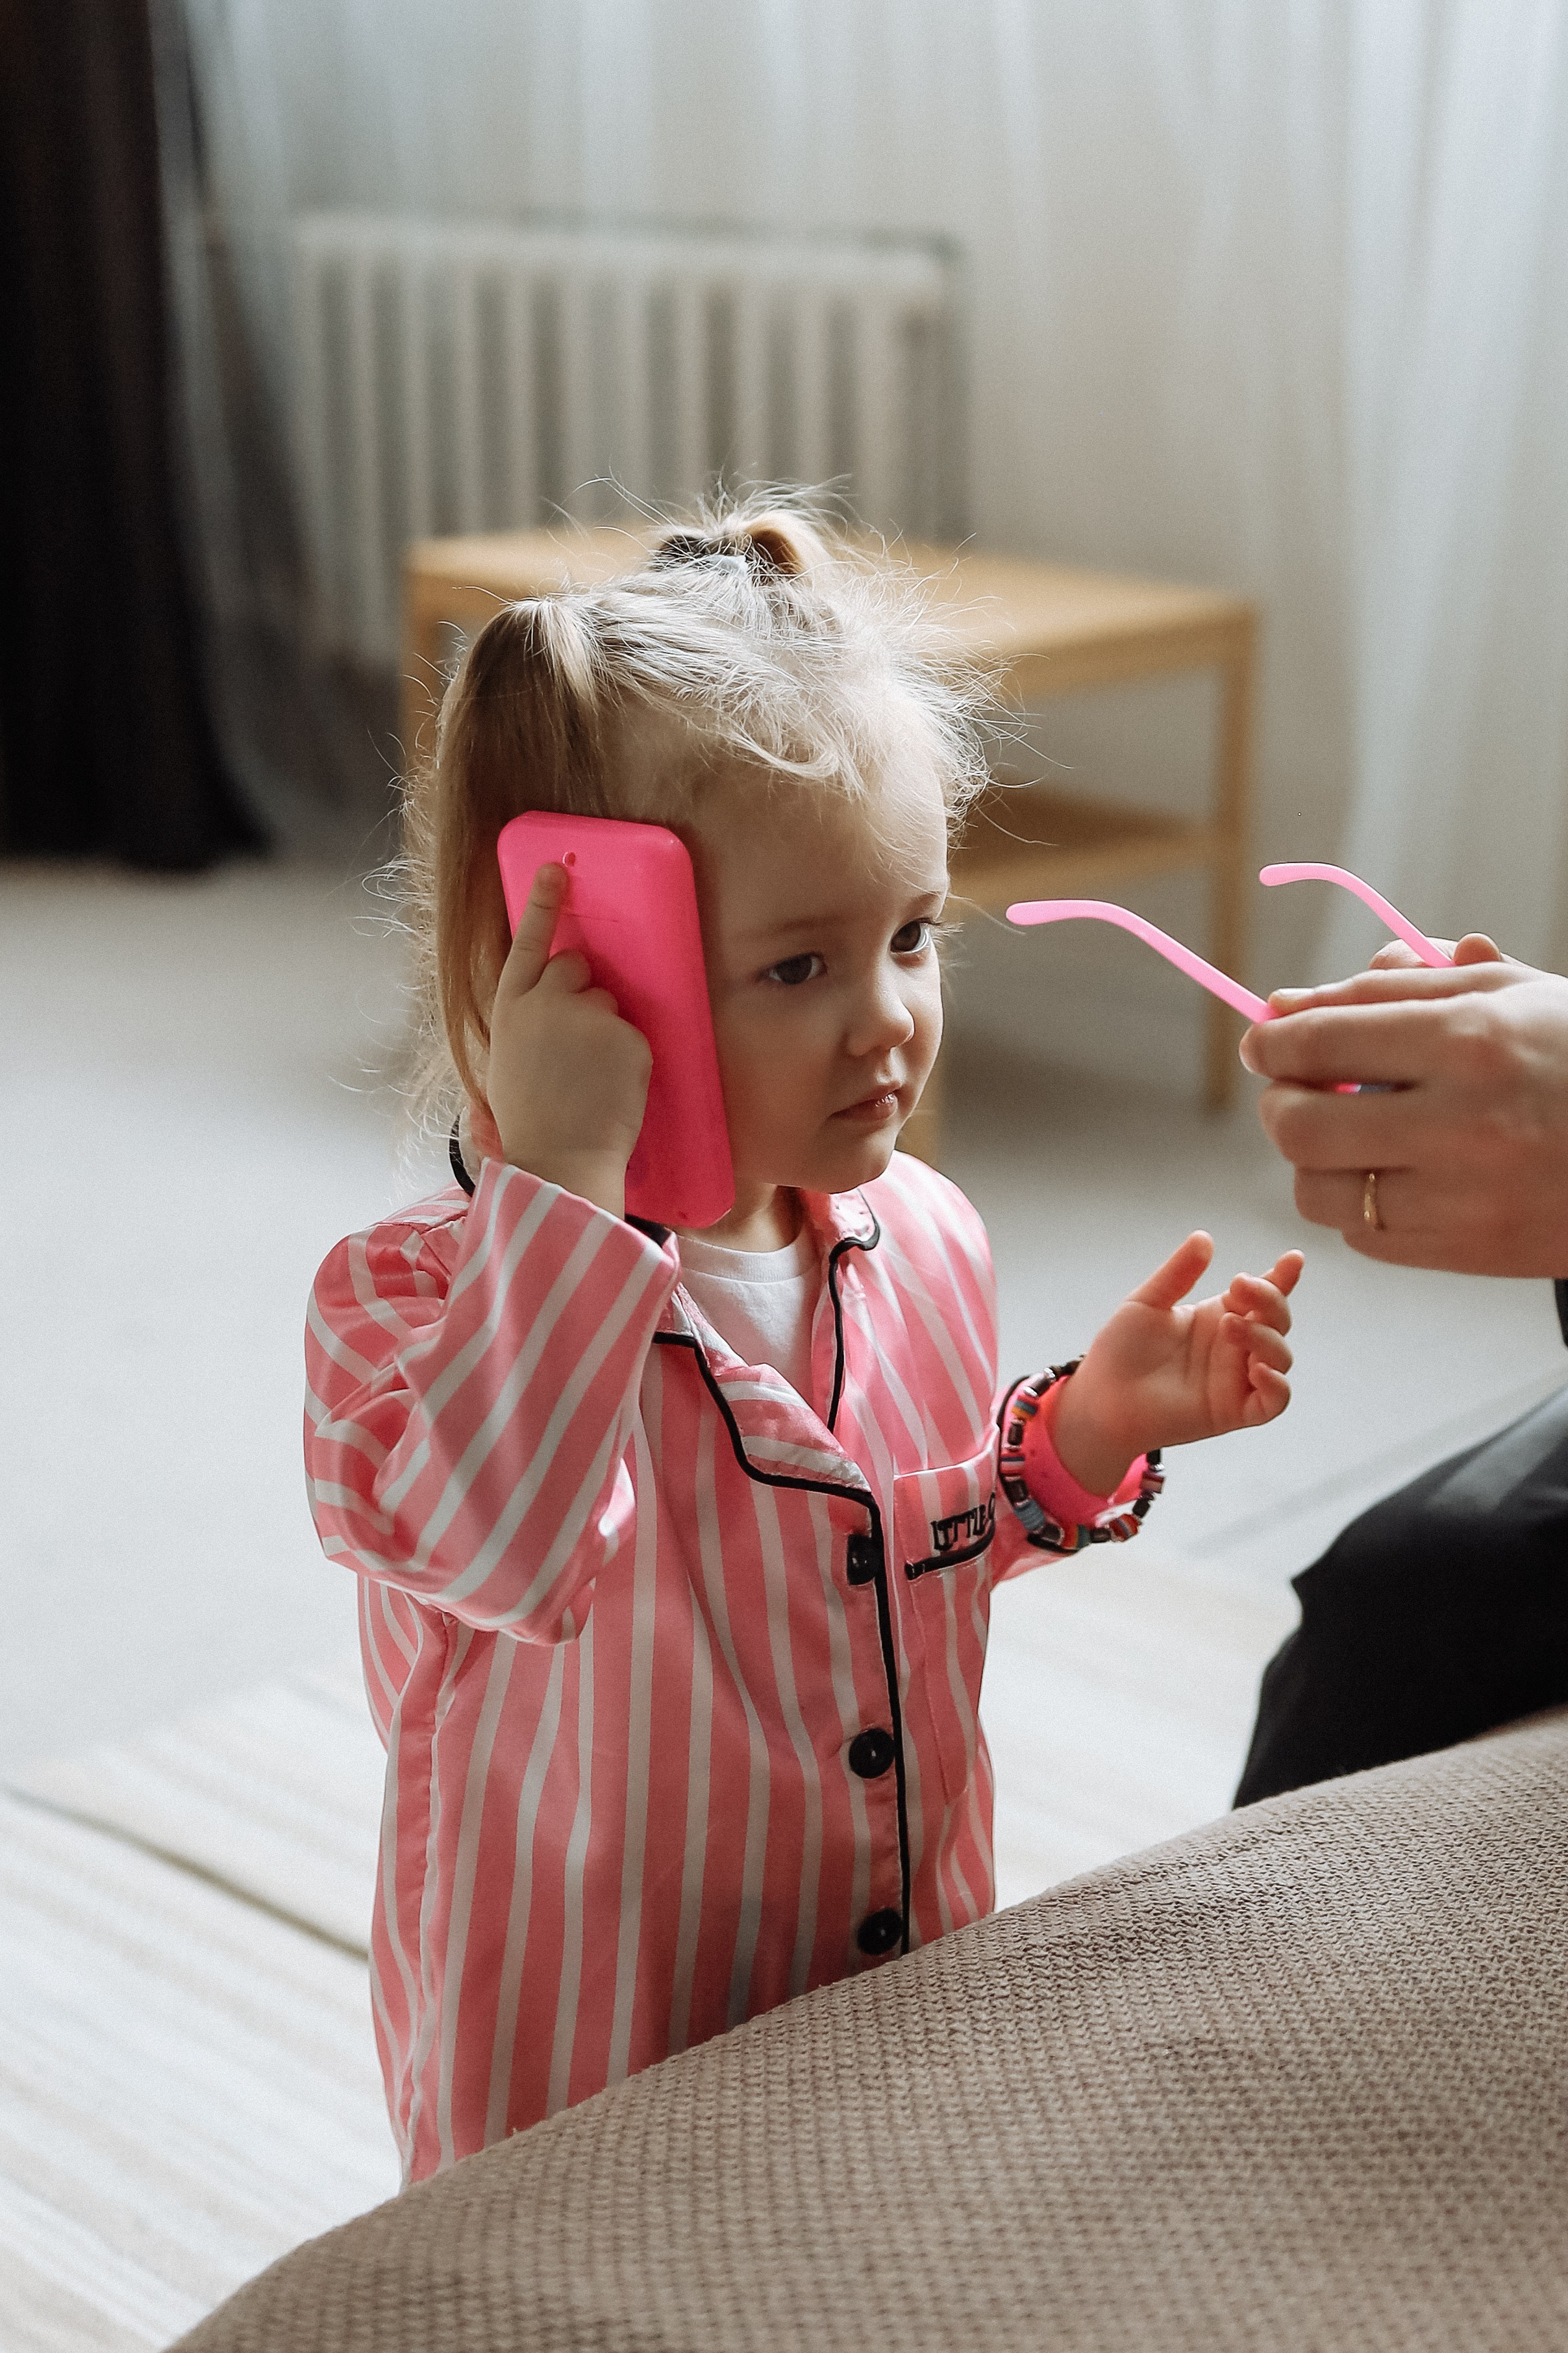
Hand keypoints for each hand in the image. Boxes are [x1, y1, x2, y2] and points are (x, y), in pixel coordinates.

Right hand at [484, 864, 652, 1216]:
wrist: (562, 1161)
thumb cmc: (535, 1122)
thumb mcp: (509, 1063)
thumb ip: (527, 1022)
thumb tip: (549, 1003)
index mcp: (509, 1010)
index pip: (527, 943)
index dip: (541, 904)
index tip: (555, 869)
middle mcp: (544, 1002)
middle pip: (576, 967)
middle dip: (583, 993)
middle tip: (576, 1047)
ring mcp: (586, 1015)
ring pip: (608, 1001)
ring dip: (605, 1029)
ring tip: (589, 1078)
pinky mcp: (624, 1033)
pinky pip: (633, 1031)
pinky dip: (629, 1056)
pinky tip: (611, 1086)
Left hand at [1050, 1233, 1302, 1494]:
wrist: (1102, 1397)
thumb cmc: (1122, 1349)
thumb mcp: (1148, 1302)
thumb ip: (1179, 1273)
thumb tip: (1204, 1237)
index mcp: (1221, 1315)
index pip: (1262, 1295)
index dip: (1281, 1277)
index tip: (1292, 1259)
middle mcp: (1235, 1346)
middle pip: (1278, 1321)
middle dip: (1270, 1300)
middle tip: (1239, 1287)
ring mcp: (1237, 1379)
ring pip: (1280, 1357)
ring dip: (1265, 1337)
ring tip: (1230, 1325)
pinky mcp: (1234, 1411)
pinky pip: (1274, 1402)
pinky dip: (1276, 1386)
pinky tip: (1258, 1370)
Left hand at [1240, 937, 1567, 1273]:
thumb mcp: (1503, 994)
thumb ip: (1393, 989)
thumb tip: (1287, 1005)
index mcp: (1470, 1041)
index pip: (1316, 1043)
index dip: (1270, 1043)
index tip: (1265, 1043)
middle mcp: (1461, 1123)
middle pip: (1298, 1126)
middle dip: (1280, 1104)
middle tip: (1298, 1090)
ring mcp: (1466, 1198)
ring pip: (1320, 1191)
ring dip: (1315, 1160)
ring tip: (1351, 1134)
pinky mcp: (1472, 1251)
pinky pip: (1364, 1236)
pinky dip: (1359, 1205)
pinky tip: (1396, 1175)